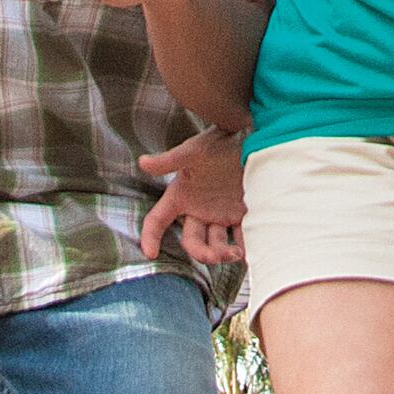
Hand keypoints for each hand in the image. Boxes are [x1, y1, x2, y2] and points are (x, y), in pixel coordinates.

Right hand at [137, 123, 248, 275]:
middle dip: (201, 252)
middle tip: (215, 256)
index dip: (151, 236)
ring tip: (235, 253)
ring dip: (222, 254)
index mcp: (181, 196)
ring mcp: (219, 214)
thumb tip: (142, 162)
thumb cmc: (218, 141)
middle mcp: (198, 209)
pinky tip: (247, 251)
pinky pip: (240, 236)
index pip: (158, 220)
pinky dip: (244, 246)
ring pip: (216, 243)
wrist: (250, 137)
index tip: (151, 253)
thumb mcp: (193, 151)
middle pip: (192, 241)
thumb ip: (169, 161)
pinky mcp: (240, 214)